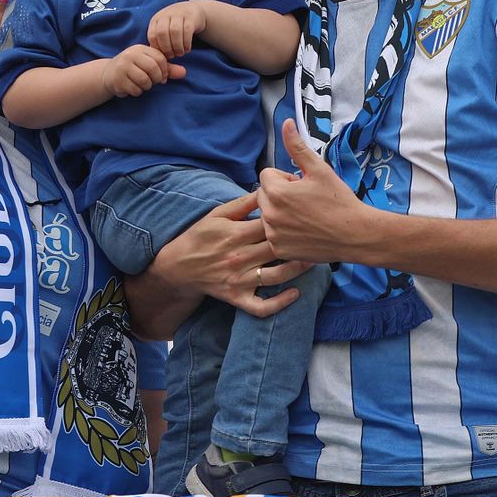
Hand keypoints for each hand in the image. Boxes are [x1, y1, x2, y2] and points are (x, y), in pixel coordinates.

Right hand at [101, 45, 185, 97]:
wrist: (108, 74)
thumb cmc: (133, 69)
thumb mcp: (149, 65)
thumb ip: (167, 69)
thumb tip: (184, 73)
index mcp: (140, 49)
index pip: (160, 58)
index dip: (165, 70)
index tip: (162, 77)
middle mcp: (130, 55)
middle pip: (153, 68)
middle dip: (156, 79)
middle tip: (152, 82)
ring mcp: (122, 67)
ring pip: (144, 80)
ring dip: (146, 86)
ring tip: (141, 84)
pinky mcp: (117, 79)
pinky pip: (135, 89)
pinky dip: (137, 92)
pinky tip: (132, 88)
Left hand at [147, 1, 208, 57]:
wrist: (193, 11)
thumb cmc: (175, 26)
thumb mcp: (164, 30)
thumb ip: (159, 41)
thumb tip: (155, 57)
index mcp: (156, 19)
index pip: (152, 35)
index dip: (157, 48)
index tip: (163, 56)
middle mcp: (166, 15)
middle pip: (162, 33)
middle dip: (167, 48)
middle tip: (172, 56)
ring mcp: (178, 14)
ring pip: (175, 31)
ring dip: (177, 46)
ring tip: (180, 53)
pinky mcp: (190, 17)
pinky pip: (187, 31)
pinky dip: (186, 43)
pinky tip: (187, 49)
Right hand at [149, 192, 312, 319]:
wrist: (178, 266)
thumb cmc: (199, 236)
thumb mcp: (216, 214)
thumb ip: (242, 204)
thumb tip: (266, 190)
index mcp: (235, 233)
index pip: (269, 225)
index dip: (289, 219)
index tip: (304, 215)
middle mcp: (239, 257)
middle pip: (277, 249)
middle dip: (299, 243)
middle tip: (317, 237)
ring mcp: (239, 279)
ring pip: (276, 276)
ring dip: (298, 269)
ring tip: (313, 260)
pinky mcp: (237, 297)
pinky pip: (262, 306)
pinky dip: (280, 303)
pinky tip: (296, 293)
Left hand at [258, 119, 376, 263]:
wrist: (355, 235)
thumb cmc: (339, 200)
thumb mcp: (319, 169)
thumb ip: (298, 146)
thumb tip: (286, 122)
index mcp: (276, 191)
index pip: (268, 175)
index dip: (286, 179)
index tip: (304, 187)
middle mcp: (269, 214)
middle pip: (264, 194)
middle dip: (280, 195)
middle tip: (306, 202)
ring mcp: (273, 234)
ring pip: (268, 214)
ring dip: (280, 213)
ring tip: (306, 217)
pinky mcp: (278, 249)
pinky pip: (273, 234)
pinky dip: (284, 232)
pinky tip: (304, 232)